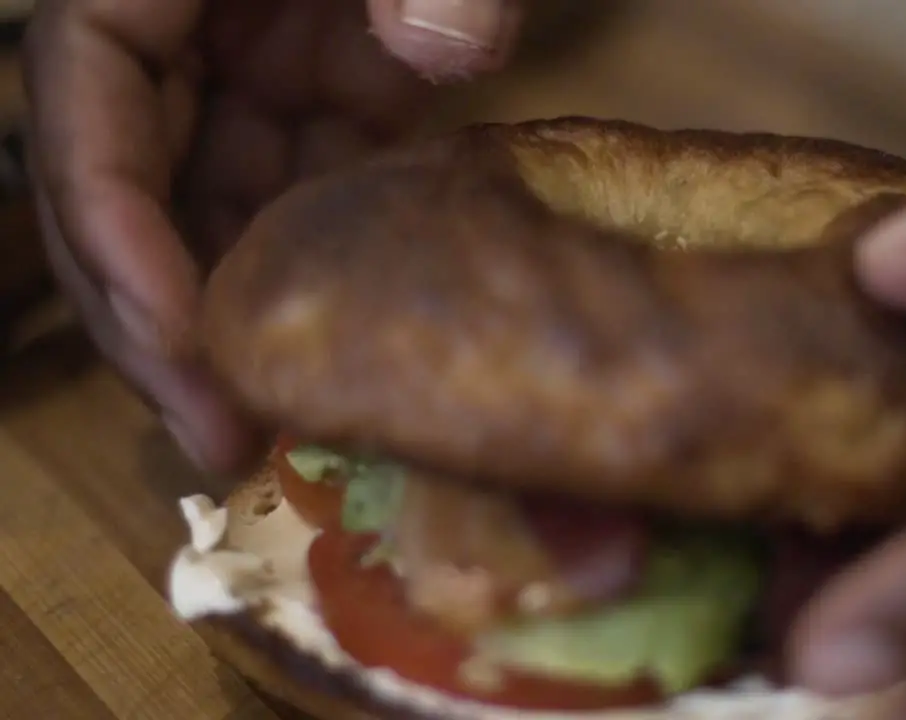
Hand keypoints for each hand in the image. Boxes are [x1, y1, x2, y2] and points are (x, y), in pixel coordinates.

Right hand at [21, 0, 522, 471]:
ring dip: (235, 315)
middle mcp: (190, 15)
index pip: (86, 90)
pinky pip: (301, 189)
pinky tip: (342, 347)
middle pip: (130, 175)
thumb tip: (440, 54)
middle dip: (160, 311)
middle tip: (217, 437)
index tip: (180, 335)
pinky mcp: (335, 86)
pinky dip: (314, 267)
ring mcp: (260, 56)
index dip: (113, 224)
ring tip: (275, 427)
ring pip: (210, 201)